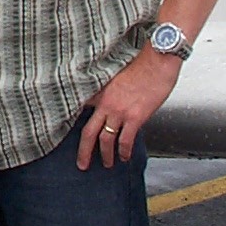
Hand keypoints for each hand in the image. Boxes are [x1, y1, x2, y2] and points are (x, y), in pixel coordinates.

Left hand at [75, 48, 181, 169]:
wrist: (157, 61)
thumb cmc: (142, 65)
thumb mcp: (117, 76)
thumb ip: (110, 91)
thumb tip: (111, 104)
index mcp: (101, 92)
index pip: (81, 111)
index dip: (73, 124)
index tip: (68, 135)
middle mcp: (106, 103)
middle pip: (88, 132)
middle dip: (84, 151)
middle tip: (82, 164)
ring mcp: (119, 111)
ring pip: (106, 140)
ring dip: (105, 155)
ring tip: (107, 164)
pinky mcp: (135, 117)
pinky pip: (125, 140)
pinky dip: (124, 152)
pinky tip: (125, 157)